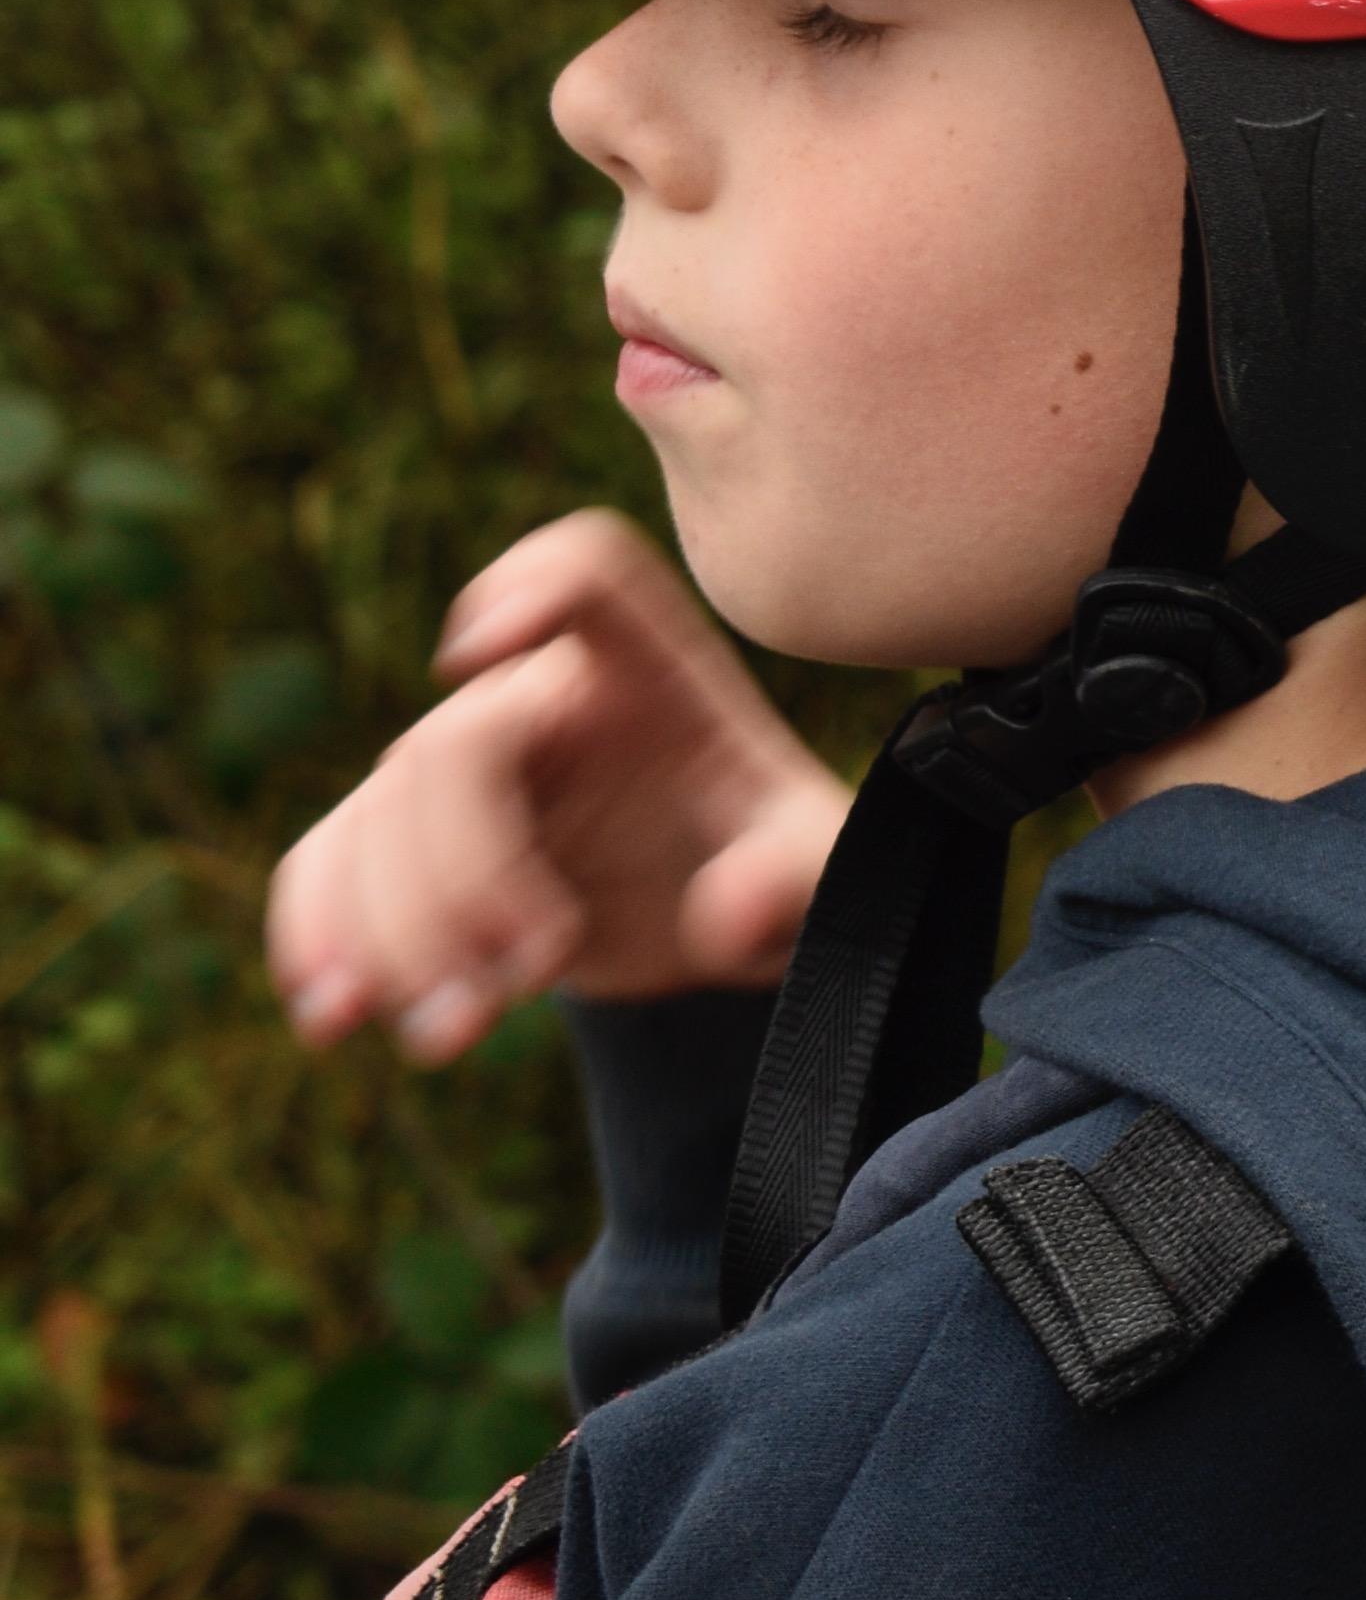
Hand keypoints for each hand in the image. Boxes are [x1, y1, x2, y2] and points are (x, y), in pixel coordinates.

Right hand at [268, 511, 843, 1062]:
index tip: (474, 661)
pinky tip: (338, 1020)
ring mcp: (462, 764)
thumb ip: (793, 875)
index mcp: (651, 667)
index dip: (524, 585)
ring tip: (453, 1033)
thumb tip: (728, 913)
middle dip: (467, 873)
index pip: (584, 567)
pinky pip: (326, 865)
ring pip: (375, 818)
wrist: (716, 904)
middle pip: (453, 746)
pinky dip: (318, 938)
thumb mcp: (813, 865)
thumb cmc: (770, 857)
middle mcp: (541, 696)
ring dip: (393, 936)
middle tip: (536, 969)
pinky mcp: (404, 840)